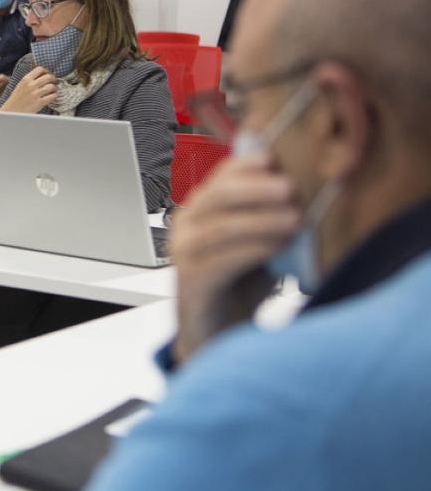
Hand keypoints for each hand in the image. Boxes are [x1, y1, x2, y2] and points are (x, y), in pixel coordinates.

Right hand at [0, 67, 56, 112]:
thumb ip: (29, 80)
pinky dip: (54, 96)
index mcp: (25, 79)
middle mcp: (31, 85)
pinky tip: (52, 97)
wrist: (11, 112)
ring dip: (55, 88)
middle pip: (48, 77)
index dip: (46, 71)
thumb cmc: (15, 100)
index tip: (48, 74)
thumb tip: (41, 76)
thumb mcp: (19, 86)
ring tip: (53, 90)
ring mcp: (35, 94)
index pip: (40, 69)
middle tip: (54, 82)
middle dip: (53, 79)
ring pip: (52, 86)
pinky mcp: (39, 103)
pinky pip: (52, 96)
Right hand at [169, 151, 299, 361]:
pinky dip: (250, 251)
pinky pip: (218, 262)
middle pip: (216, 197)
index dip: (244, 165)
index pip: (219, 178)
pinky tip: (276, 247)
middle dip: (255, 188)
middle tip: (290, 187)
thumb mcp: (260, 243)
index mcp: (202, 211)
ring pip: (218, 228)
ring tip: (294, 219)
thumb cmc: (242, 286)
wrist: (219, 333)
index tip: (274, 157)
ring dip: (259, 220)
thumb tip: (308, 191)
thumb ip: (271, 217)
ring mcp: (184, 256)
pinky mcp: (190, 283)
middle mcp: (186, 228)